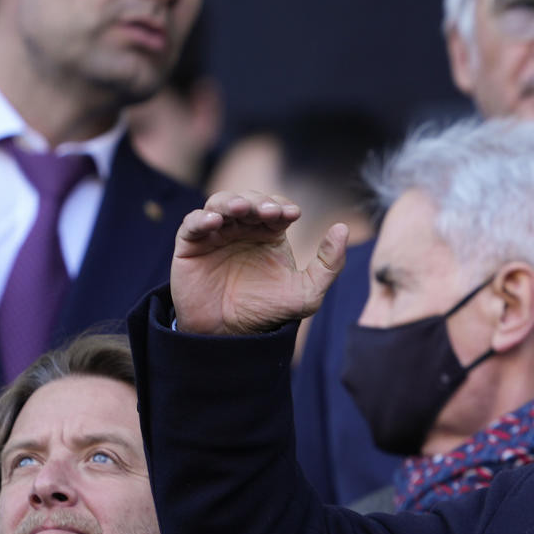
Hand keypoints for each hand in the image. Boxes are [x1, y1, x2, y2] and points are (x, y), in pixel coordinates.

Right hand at [171, 189, 347, 334]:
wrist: (230, 334)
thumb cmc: (268, 311)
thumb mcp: (307, 293)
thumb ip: (329, 264)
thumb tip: (342, 228)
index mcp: (270, 233)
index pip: (277, 207)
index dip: (282, 206)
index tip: (291, 215)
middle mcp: (243, 228)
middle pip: (250, 199)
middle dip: (260, 201)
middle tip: (269, 212)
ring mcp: (216, 233)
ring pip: (221, 203)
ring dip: (232, 202)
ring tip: (242, 210)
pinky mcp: (191, 243)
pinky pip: (193, 222)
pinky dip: (202, 218)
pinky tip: (214, 222)